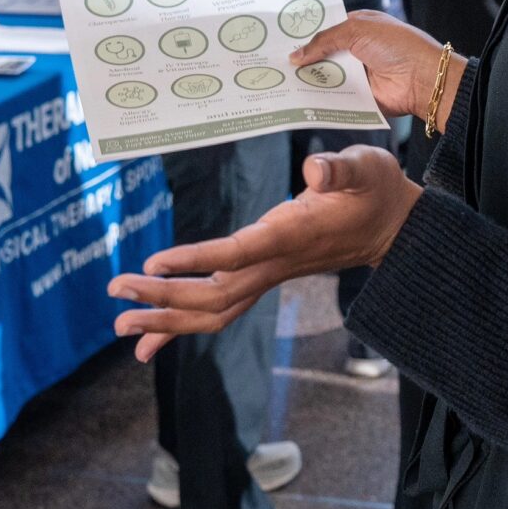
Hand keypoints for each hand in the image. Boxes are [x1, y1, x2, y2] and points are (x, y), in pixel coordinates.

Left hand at [109, 147, 419, 360]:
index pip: (237, 254)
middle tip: (117, 291)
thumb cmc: (374, 191)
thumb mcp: (366, 166)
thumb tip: (314, 170)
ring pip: (212, 311)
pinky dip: (181, 326)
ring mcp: (267, 277)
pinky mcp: (261, 278)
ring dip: (166, 319)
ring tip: (121, 320)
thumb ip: (340, 168)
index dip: (195, 259)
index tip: (154, 263)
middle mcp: (274, 265)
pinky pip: (218, 310)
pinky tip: (148, 342)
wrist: (390, 229)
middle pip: (214, 295)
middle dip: (163, 298)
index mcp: (291, 236)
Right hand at [292, 10, 446, 126]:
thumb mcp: (357, 30)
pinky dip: (319, 97)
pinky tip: (297, 97)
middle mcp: (356, 49)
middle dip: (302, 57)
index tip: (280, 37)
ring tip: (277, 79)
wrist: (422, 78)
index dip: (305, 32)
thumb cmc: (397, 45)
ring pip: (325, 75)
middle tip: (272, 59)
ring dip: (307, 78)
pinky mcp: (357, 95)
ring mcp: (357, 73)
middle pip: (322, 53)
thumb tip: (296, 55)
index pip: (326, 27)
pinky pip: (333, 96)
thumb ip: (324, 40)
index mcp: (358, 26)